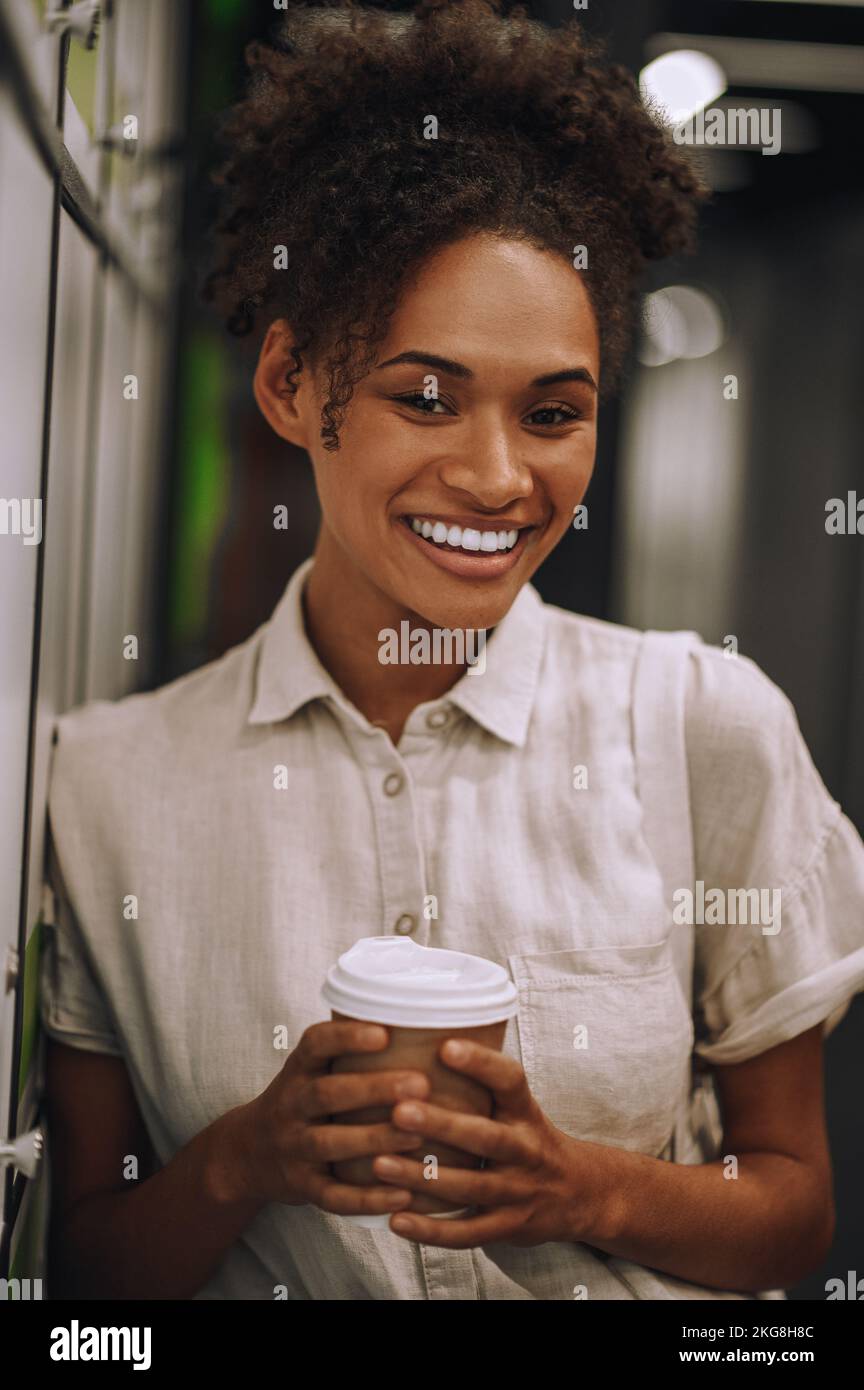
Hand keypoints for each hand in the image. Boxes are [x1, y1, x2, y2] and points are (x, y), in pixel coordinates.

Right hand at [216, 1020, 430, 1217]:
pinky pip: (333, 1195)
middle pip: (327, 1094)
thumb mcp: (310, 1070)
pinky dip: (367, 1198)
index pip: (315, 1044)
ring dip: (374, 1139)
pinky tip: (402, 1195)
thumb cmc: (300, 1101)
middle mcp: (290, 1105)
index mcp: (297, 1070)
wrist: (247, 1153)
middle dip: (373, 1089)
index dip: (347, 1037)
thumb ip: (347, 1051)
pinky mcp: (301, 1187)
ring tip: (419, 1136)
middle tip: (420, 1084)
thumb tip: (418, 1017)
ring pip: (330, 1144)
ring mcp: (293, 1148)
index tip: (384, 1033)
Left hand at [371, 1038, 613, 1247]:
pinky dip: (430, 1231)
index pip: (510, 1081)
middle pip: (485, 1137)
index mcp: (526, 1112)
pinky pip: (467, 1233)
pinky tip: (395, 1220)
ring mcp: (518, 1192)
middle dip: (441, 1125)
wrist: (582, 1194)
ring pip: (469, 1187)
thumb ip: (481, 1085)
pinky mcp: (508, 1228)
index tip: (445, 1046)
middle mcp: (526, 1150)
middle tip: (399, 1110)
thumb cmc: (531, 1139)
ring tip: (380, 1164)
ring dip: (423, 1178)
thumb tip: (420, 1040)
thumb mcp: (519, 1107)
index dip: (481, 1063)